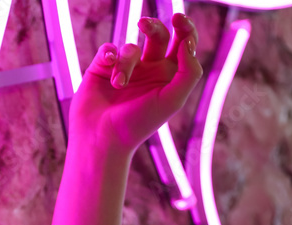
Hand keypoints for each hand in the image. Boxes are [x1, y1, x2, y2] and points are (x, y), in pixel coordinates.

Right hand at [70, 13, 202, 156]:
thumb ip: (189, 71)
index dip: (185, 28)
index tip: (178, 19)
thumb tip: (187, 43)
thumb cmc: (138, 123)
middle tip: (144, 24)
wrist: (102, 138)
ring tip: (118, 85)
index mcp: (169, 77)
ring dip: (126, 63)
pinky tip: (106, 69)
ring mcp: (125, 69)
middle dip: (153, 26)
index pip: (183, 45)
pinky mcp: (102, 68)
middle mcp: (149, 71)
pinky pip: (109, 49)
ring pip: (130, 47)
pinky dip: (108, 56)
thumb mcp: (172, 100)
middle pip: (158, 36)